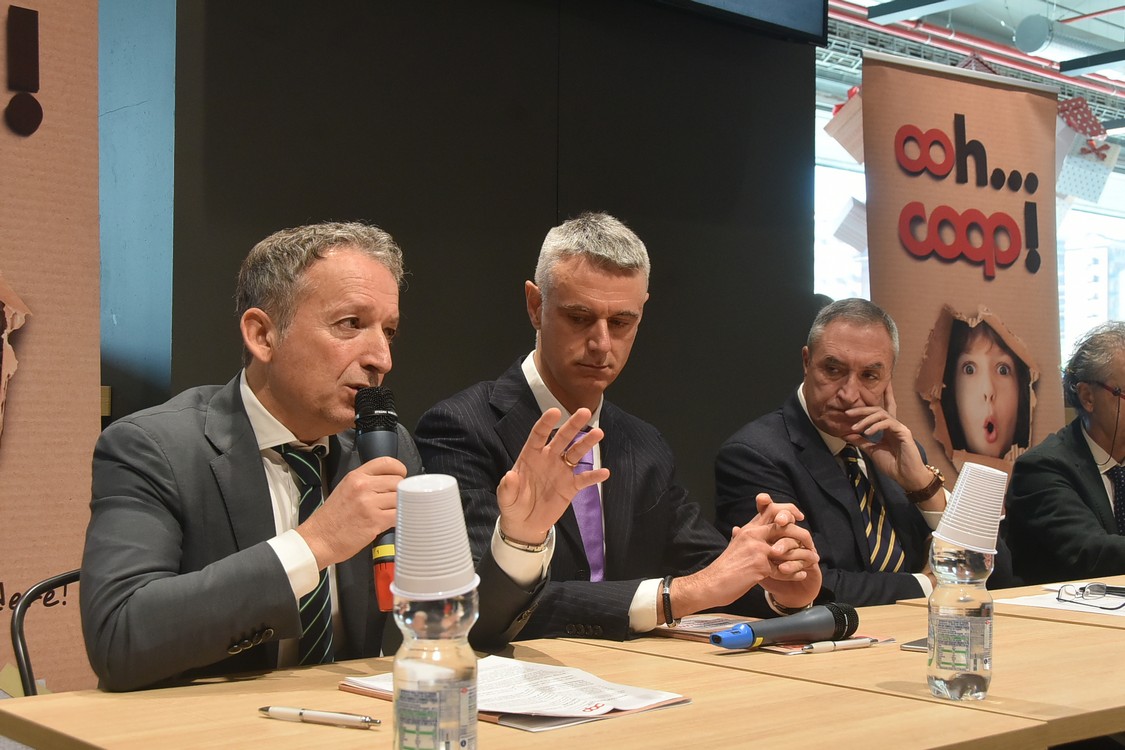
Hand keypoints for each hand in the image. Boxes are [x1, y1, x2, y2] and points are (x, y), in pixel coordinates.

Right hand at [297, 456, 405, 568]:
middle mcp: (363, 486)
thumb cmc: (332, 518)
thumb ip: (367, 482)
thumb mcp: (345, 488)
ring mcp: (369, 503)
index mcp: (356, 476)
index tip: (400, 476)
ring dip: (399, 506)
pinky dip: (399, 519)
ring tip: (390, 513)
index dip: (399, 470)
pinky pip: (399, 515)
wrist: (319, 538)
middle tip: (393, 501)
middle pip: (397, 481)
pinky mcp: (375, 521)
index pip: (387, 462)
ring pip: (400, 498)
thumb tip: (390, 482)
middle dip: (399, 491)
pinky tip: (390, 522)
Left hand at [496, 407, 608, 545]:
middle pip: (562, 438)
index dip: (546, 423)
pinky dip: (594, 476)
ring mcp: (561, 471)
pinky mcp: (571, 487)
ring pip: (576, 453)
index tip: (555, 411)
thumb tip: (510, 476)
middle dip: (573, 425)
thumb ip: (507, 487)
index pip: (539, 435)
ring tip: (599, 432)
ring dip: (587, 443)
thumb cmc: (513, 504)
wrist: (525, 524)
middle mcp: (549, 459)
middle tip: (584, 411)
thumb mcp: (506, 498)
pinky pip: (584, 479)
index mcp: (531, 456)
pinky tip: (604, 472)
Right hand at [668, 494, 817, 616]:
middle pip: (784, 525)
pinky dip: (793, 573)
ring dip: (802, 556)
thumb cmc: (724, 568)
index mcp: (748, 529)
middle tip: (810, 545)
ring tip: (812, 560)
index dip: (788, 511)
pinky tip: (800, 575)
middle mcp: (752, 535)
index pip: (771, 510)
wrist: (712, 583)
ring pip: (787, 547)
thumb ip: (745, 537)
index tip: (798, 518)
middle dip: (801, 534)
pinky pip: (783, 569)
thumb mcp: (735, 546)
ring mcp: (756, 549)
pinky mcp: (759, 565)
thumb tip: (740, 529)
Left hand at [843, 382, 937, 503]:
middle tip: (847, 413)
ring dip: (866, 420)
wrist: (905, 476)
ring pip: (881, 414)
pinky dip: (876, 426)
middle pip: (877, 409)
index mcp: (886, 428)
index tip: (860, 396)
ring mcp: (899, 427)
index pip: (880, 411)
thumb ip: (860, 441)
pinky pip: (888, 423)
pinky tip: (867, 432)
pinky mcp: (904, 432)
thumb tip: (845, 433)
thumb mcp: (871, 450)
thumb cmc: (892, 464)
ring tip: (855, 428)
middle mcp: (893, 424)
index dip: (871, 402)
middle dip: (862, 409)